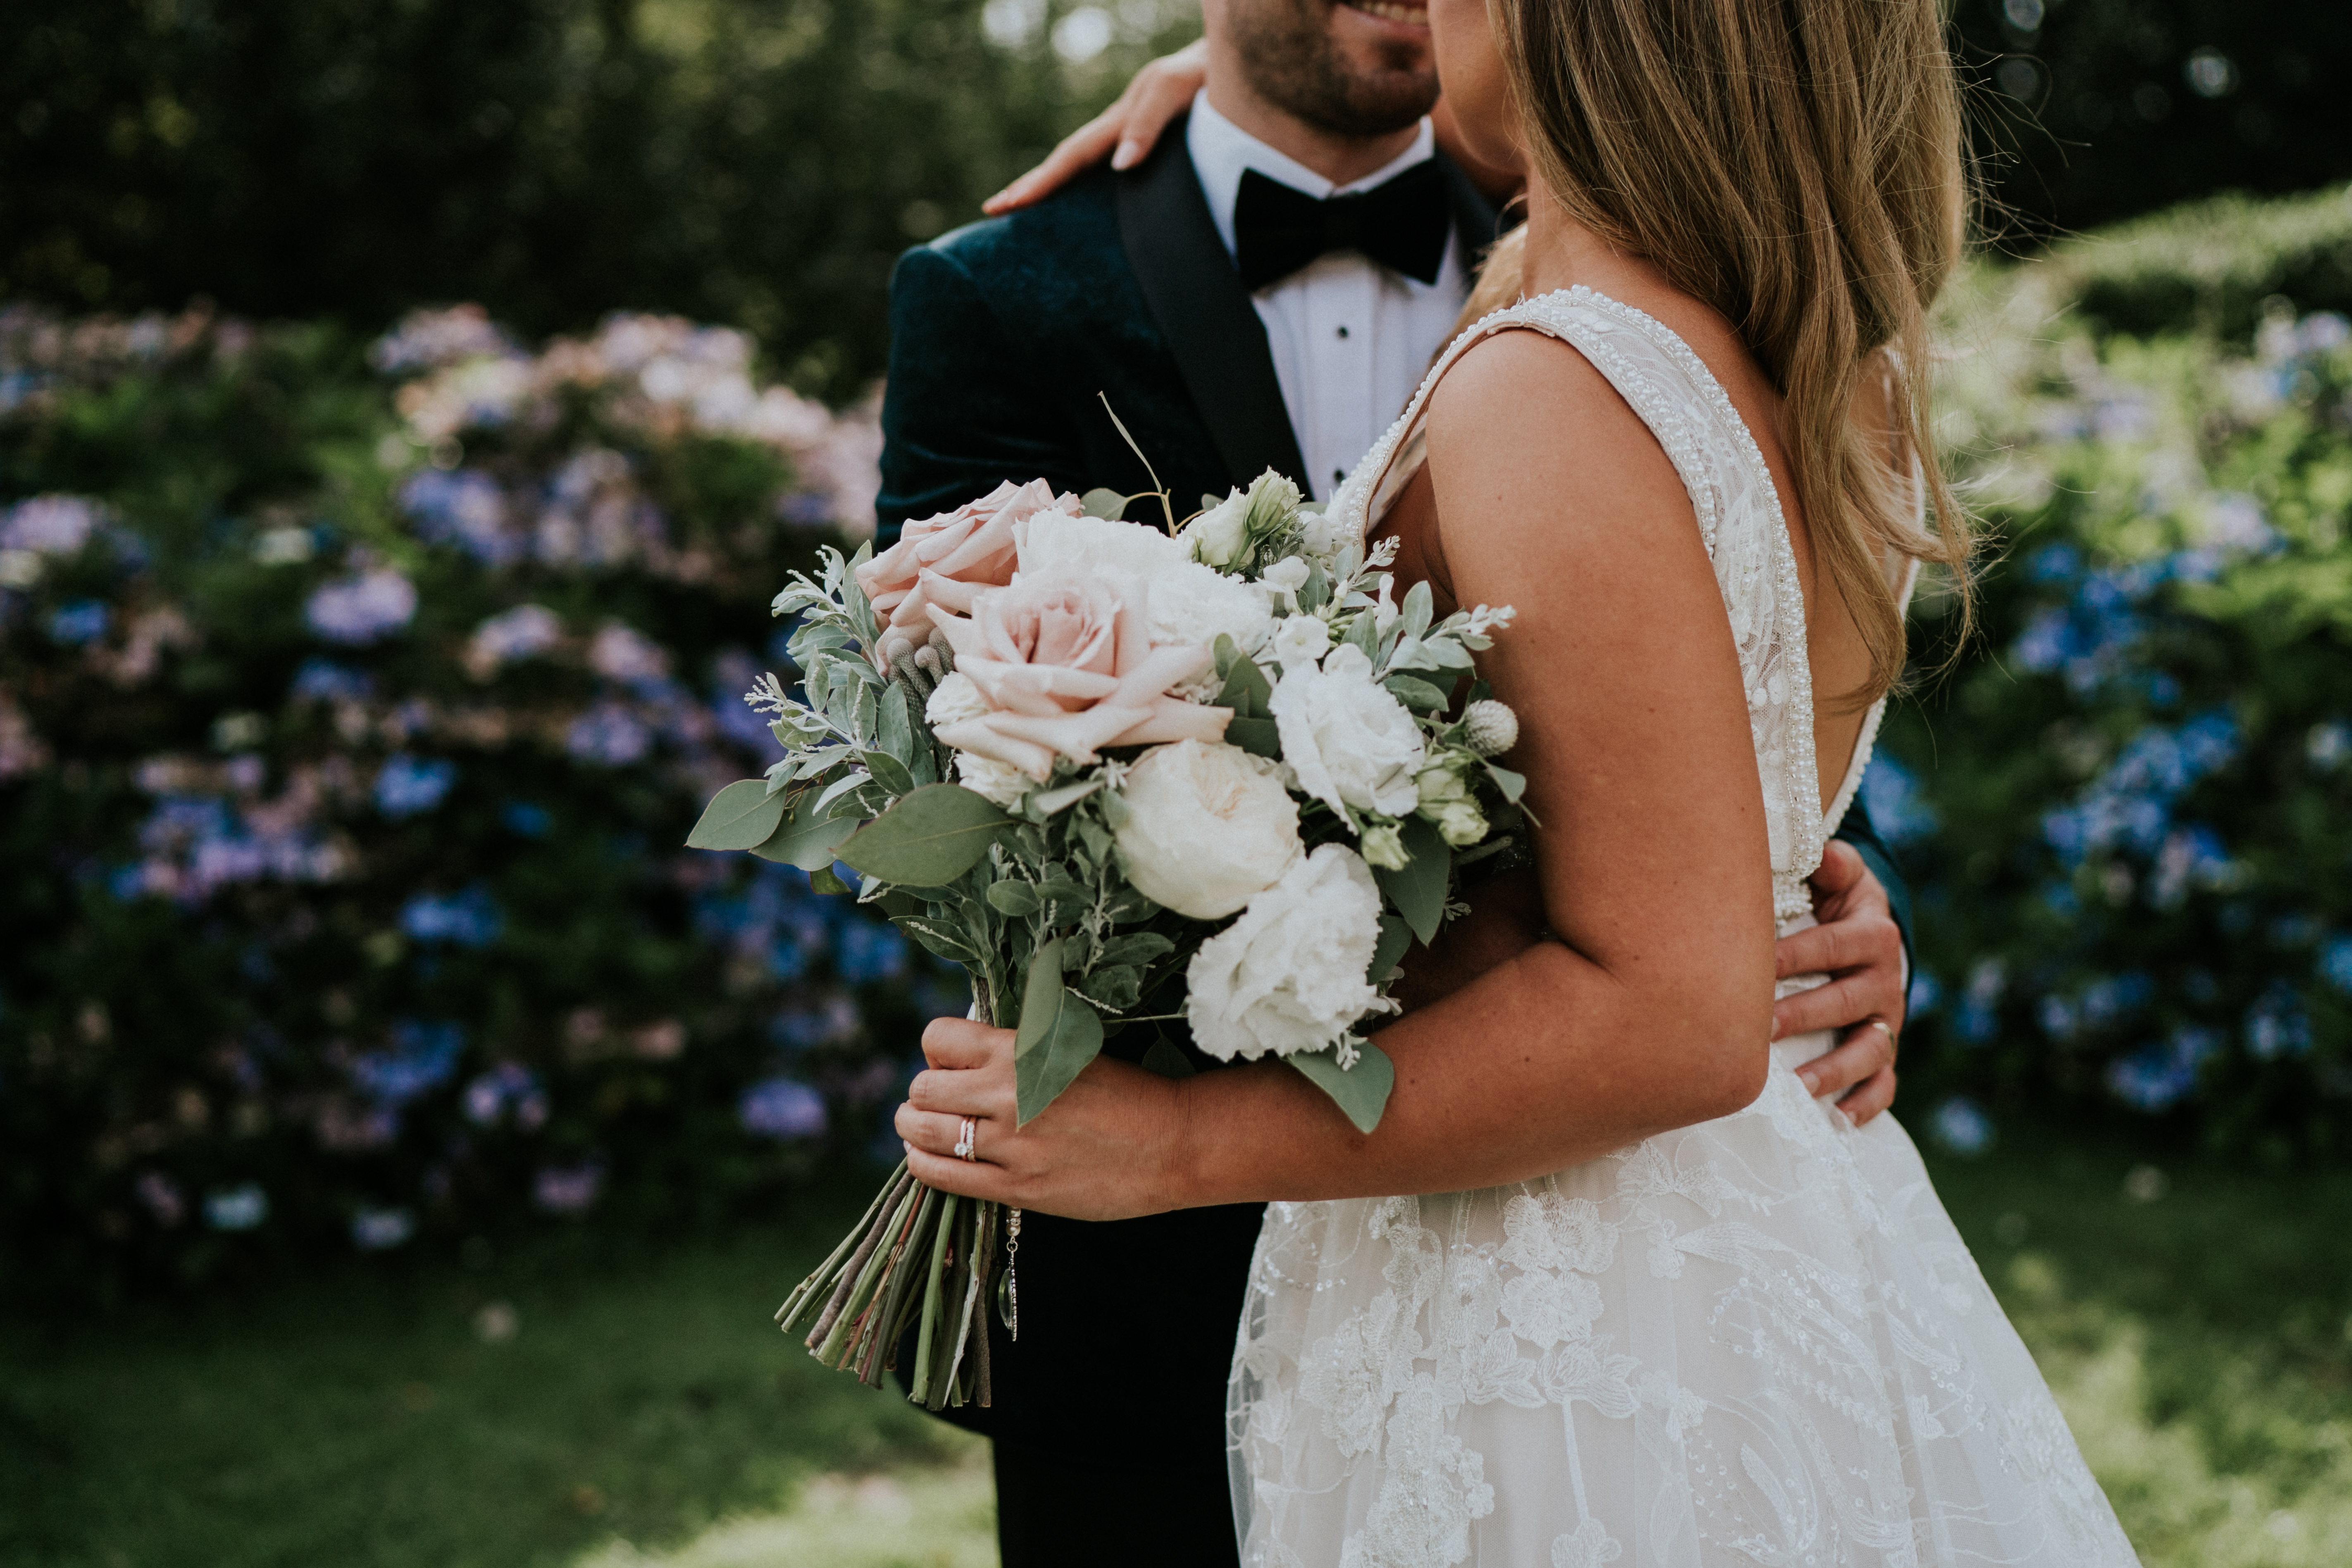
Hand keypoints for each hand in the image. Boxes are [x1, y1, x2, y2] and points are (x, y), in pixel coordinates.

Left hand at [892, 1015, 1193, 1219]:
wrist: (1172, 1143)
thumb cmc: (1125, 1094)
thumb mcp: (1069, 1051)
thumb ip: (1016, 1052)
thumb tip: (962, 1054)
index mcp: (1023, 1050)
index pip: (939, 1038)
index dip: (938, 1051)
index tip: (951, 1063)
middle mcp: (1009, 1093)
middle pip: (924, 1086)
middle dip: (924, 1092)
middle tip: (938, 1100)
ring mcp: (1011, 1144)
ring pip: (923, 1130)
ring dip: (914, 1127)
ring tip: (921, 1128)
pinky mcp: (1017, 1187)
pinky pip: (942, 1175)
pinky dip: (924, 1163)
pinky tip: (928, 1157)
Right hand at [982, 39, 1208, 214]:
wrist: (1234, 61)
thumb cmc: (1207, 74)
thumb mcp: (1177, 90)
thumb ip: (1148, 124)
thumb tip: (1120, 167)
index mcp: (1120, 120)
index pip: (1071, 157)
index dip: (1039, 183)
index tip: (1006, 205)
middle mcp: (1120, 131)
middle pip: (1066, 162)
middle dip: (1030, 186)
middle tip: (993, 210)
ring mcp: (1132, 138)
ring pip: (1083, 168)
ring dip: (1051, 188)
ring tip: (1021, 209)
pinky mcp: (1151, 146)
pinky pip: (1107, 171)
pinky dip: (1084, 188)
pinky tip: (1081, 207)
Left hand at [1771, 840, 1904, 1125]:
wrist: (1871, 932)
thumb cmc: (1836, 902)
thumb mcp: (1839, 876)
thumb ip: (1832, 864)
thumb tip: (1824, 854)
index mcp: (1873, 934)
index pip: (1833, 946)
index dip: (1795, 956)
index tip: (1754, 968)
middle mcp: (1886, 981)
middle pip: (1846, 1002)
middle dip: (1804, 1017)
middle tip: (1761, 1031)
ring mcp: (1887, 1020)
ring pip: (1868, 1050)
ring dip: (1833, 1071)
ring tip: (1796, 1088)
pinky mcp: (1885, 1050)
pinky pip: (1883, 1083)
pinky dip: (1865, 1104)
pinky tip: (1838, 1120)